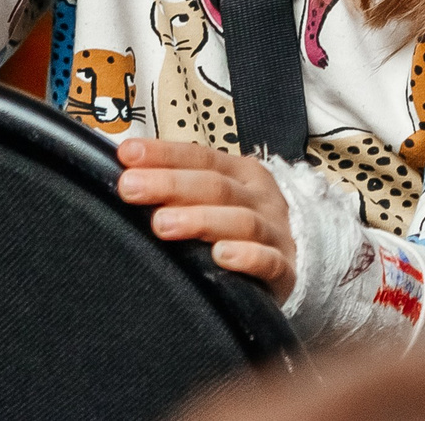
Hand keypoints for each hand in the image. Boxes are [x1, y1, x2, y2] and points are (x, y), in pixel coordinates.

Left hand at [116, 137, 297, 300]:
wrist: (297, 262)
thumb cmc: (240, 227)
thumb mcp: (217, 198)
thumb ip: (180, 189)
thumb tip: (127, 175)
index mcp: (241, 174)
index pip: (201, 157)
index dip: (164, 154)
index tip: (126, 155)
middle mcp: (259, 198)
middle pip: (216, 186)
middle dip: (170, 184)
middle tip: (131, 188)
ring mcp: (275, 232)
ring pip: (240, 221)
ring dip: (200, 220)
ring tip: (163, 224)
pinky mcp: (285, 269)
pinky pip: (268, 261)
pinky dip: (246, 256)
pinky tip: (221, 255)